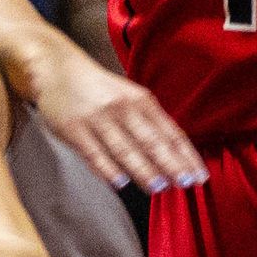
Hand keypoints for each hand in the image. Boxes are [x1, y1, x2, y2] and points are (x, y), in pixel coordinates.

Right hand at [29, 48, 204, 193]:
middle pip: (151, 141)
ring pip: (124, 149)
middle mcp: (122, 109)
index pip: (170, 132)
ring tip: (159, 187)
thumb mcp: (129, 97)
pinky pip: (94, 153)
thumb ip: (149, 123)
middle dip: (170, 164)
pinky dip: (107, 168)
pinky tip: (120, 183)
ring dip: (143, 169)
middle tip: (185, 183)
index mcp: (141, 101)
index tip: (199, 175)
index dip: (186, 155)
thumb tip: (175, 157)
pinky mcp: (74, 129)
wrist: (56, 69)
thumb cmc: (99, 90)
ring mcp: (98, 120)